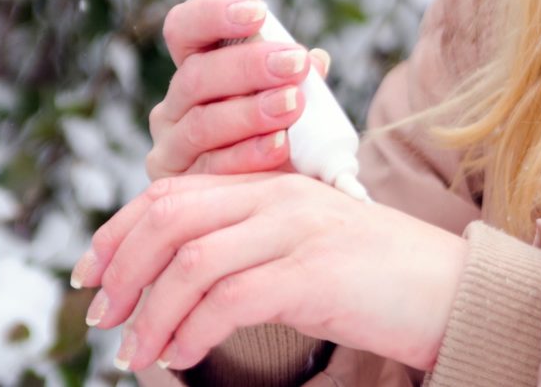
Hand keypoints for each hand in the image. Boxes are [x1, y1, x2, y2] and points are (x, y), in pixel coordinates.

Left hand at [71, 173, 467, 372]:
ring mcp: (298, 230)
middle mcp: (278, 197)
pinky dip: (191, 331)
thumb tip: (174, 279)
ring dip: (151, 314)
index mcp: (270, 184)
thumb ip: (246, 244)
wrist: (450, 289)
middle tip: (102, 317)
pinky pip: (230, 299)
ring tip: (135, 353)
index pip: (171, 191)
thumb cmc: (372, 276)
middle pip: (170, 218)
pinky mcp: (315, 273)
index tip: (90, 272)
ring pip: (192, 262)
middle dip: (122, 269)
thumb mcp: (300, 245)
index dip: (118, 230)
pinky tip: (180, 356)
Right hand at [148, 0, 329, 178]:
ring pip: (202, 122)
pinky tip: (280, 145)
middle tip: (294, 62)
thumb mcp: (293, 107)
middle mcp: (174, 105)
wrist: (274, 208)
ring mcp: (171, 147)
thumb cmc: (281, 143)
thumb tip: (317, 59)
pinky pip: (211, 168)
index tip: (258, 11)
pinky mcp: (178, 187)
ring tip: (293, 103)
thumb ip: (300, 82)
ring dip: (251, 111)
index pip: (184, 29)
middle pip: (196, 75)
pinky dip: (248, 155)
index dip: (213, 14)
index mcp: (196, 70)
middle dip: (248, 66)